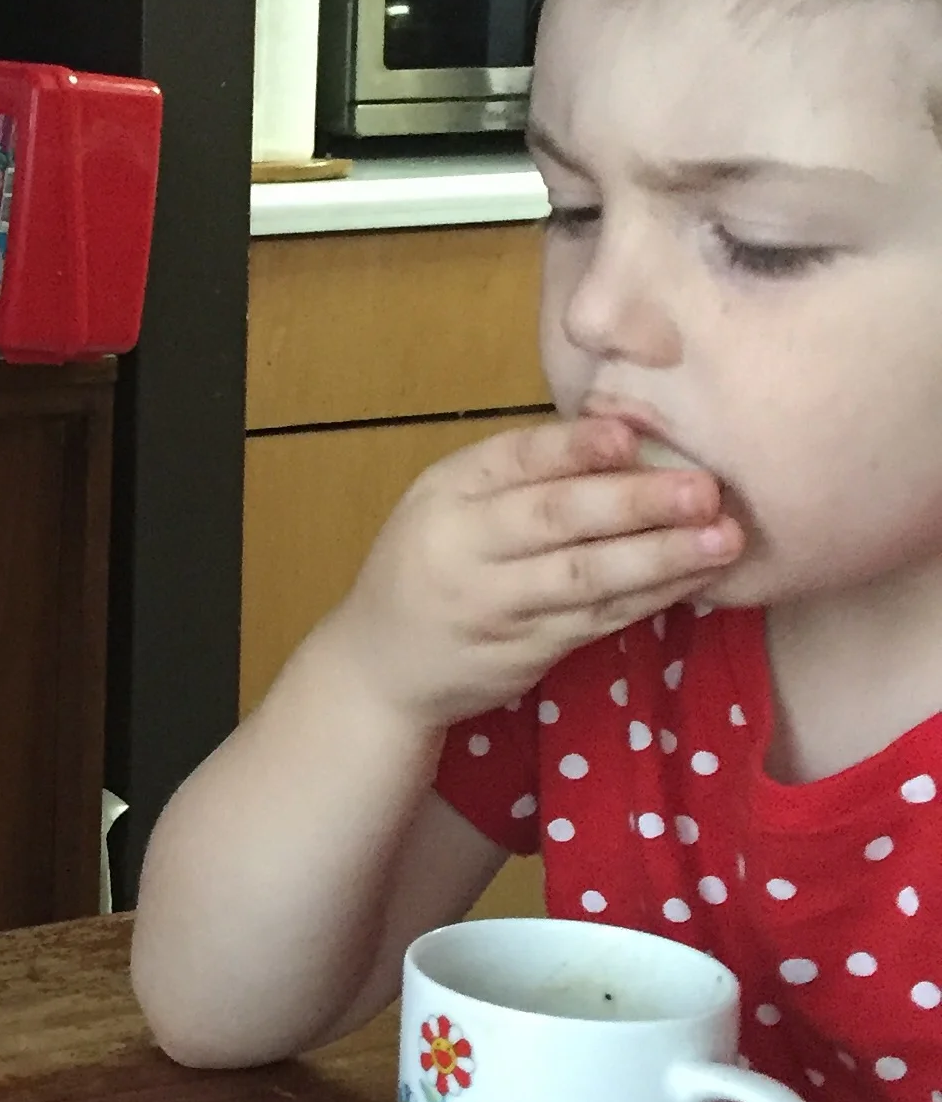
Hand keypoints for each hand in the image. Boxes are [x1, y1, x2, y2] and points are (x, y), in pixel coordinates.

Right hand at [320, 416, 740, 731]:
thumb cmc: (430, 567)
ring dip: (659, 557)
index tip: (632, 435)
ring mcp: (493, 604)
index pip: (512, 459)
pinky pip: (597, 620)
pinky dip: (650, 599)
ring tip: (722, 539)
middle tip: (704, 489)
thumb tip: (627, 435)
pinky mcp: (524, 650)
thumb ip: (515, 477)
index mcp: (446, 493)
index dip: (573, 447)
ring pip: (584, 576)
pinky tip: (695, 580)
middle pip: (553, 518)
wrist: (378, 666)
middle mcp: (463, 546)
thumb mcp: (447, 507)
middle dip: (633, 501)